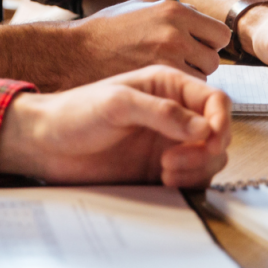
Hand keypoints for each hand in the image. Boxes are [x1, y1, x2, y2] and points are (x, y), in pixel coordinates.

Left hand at [0, 65, 231, 186]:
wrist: (45, 144)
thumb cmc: (74, 112)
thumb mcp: (117, 102)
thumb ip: (162, 112)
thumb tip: (203, 128)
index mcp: (168, 86)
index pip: (215, 100)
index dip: (221, 120)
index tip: (210, 139)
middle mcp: (174, 114)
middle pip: (218, 132)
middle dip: (208, 149)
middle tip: (177, 160)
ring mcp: (169, 143)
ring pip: (210, 157)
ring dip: (198, 168)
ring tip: (166, 170)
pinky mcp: (161, 169)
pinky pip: (192, 178)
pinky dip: (188, 182)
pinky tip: (164, 179)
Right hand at [69, 0, 229, 85]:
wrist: (76, 54)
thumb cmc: (106, 31)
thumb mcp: (140, 7)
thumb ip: (174, 10)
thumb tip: (199, 17)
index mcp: (174, 11)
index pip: (220, 33)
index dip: (210, 43)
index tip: (199, 48)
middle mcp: (176, 34)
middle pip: (214, 58)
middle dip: (200, 63)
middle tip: (180, 65)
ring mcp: (167, 60)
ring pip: (201, 79)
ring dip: (188, 80)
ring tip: (164, 77)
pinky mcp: (156, 83)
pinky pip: (181, 92)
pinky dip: (174, 93)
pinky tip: (156, 89)